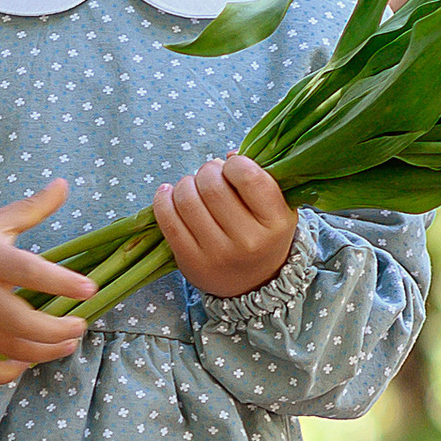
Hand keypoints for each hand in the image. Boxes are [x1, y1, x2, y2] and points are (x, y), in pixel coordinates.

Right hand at [0, 180, 91, 387]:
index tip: (90, 289)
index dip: (62, 283)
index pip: (30, 272)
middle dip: (59, 331)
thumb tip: (64, 184)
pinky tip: (26, 362)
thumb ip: (32, 208)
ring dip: (45, 353)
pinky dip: (9, 374)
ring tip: (67, 344)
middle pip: (22, 323)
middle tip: (80, 326)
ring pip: (9, 349)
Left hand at [153, 151, 296, 299]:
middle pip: (212, 185)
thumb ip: (260, 177)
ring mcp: (217, 254)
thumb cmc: (263, 235)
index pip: (248, 176)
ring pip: (186, 199)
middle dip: (206, 171)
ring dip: (185, 184)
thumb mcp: (276, 208)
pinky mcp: (190, 262)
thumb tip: (229, 155)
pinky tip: (168, 194)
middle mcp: (248, 240)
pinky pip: (167, 220)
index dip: (234, 164)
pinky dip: (163, 199)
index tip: (231, 168)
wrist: (253, 285)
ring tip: (192, 187)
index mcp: (275, 222)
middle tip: (209, 176)